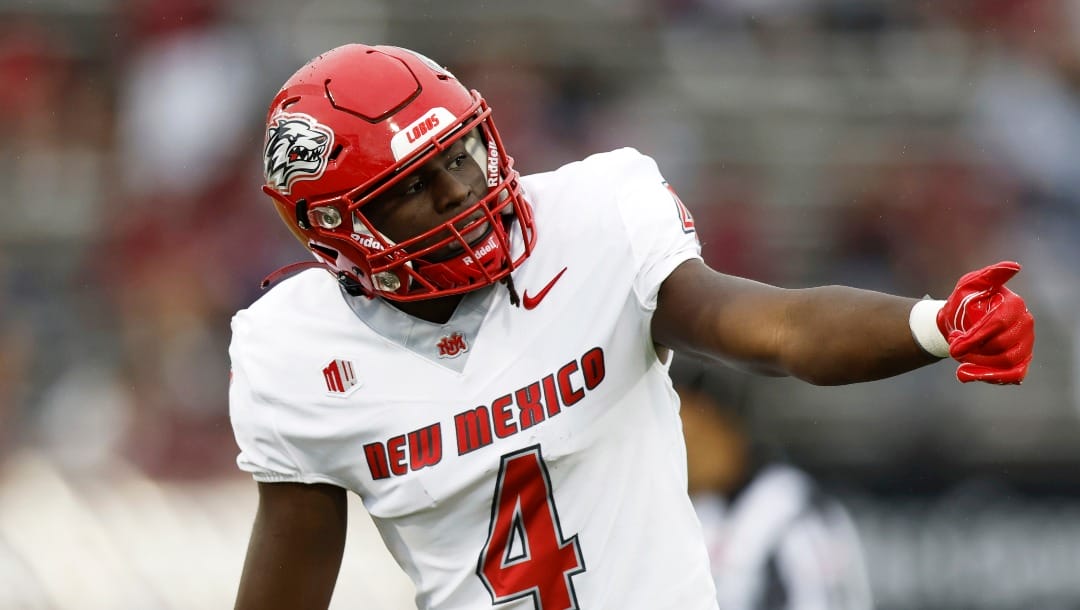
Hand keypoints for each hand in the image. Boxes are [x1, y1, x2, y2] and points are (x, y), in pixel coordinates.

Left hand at [937, 261, 1033, 383]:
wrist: (958, 323)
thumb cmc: (963, 303)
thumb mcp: (968, 284)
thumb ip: (988, 276)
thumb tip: (1014, 267)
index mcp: (1014, 305)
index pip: (997, 325)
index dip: (974, 338)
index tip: (953, 344)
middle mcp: (1025, 323)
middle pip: (1001, 347)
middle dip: (973, 350)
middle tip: (955, 346)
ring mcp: (1026, 343)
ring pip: (1005, 362)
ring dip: (977, 364)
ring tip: (960, 357)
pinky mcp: (1022, 361)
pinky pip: (1012, 375)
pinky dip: (990, 377)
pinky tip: (968, 374)